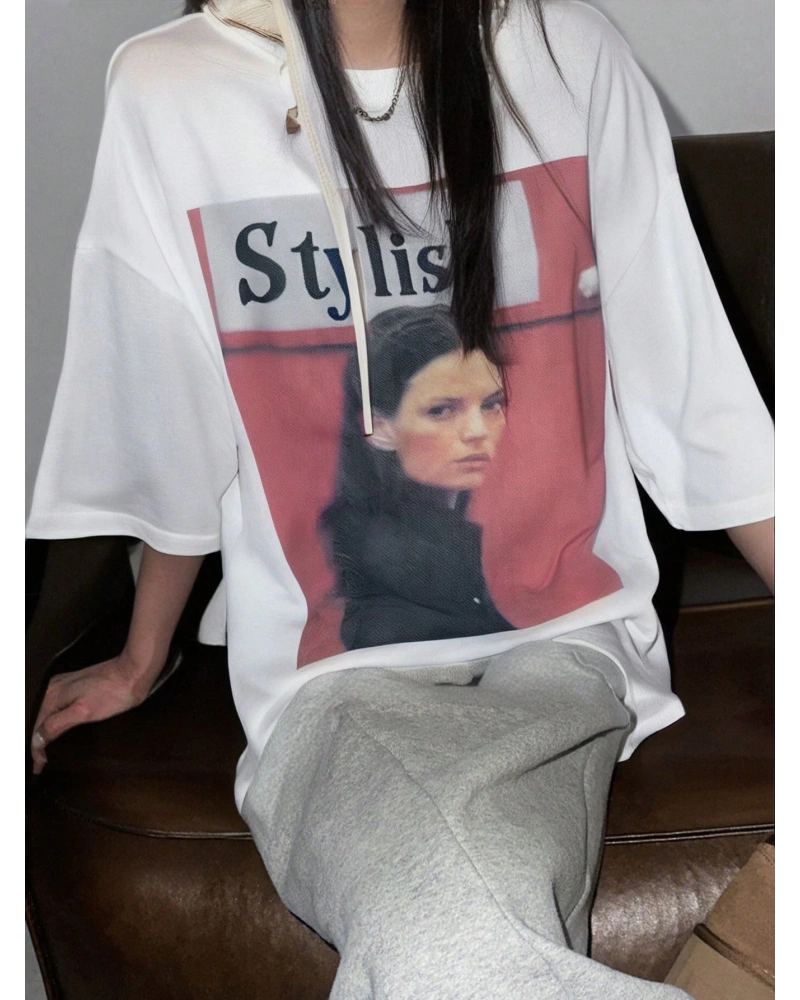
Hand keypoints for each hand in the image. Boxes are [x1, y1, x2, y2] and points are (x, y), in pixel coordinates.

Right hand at [30, 652, 150, 774]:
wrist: (134, 672)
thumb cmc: (113, 692)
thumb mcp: (83, 712)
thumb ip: (56, 725)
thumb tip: (37, 739)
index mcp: (52, 694)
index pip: (36, 728)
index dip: (36, 750)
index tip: (39, 767)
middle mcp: (55, 688)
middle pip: (39, 721)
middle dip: (38, 742)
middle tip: (39, 763)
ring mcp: (66, 685)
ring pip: (48, 714)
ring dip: (45, 732)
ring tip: (45, 751)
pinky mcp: (78, 686)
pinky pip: (59, 708)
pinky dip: (55, 722)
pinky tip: (59, 729)